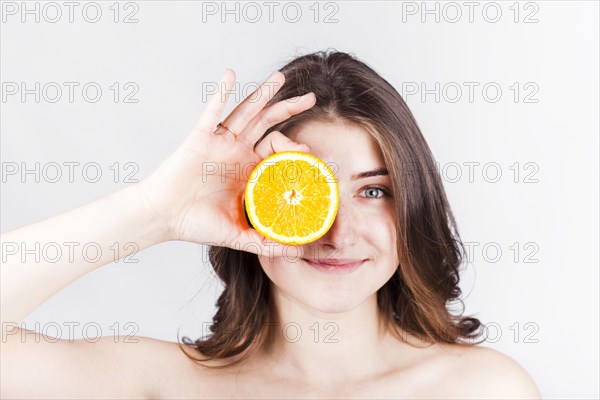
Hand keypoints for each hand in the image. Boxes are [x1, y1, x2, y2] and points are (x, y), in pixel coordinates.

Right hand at [135, 68, 315, 255]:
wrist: (164, 218)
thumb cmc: (198, 224)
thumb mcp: (240, 235)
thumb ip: (268, 243)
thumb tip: (299, 252)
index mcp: (248, 170)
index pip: (277, 151)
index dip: (295, 147)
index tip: (311, 151)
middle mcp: (236, 152)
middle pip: (268, 123)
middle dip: (289, 109)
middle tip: (311, 99)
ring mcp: (219, 142)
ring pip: (246, 111)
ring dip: (262, 93)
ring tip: (280, 77)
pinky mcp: (200, 137)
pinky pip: (212, 111)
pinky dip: (221, 91)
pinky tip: (231, 74)